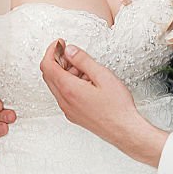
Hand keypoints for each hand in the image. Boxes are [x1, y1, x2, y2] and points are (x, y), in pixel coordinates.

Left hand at [39, 39, 169, 166]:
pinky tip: (87, 82)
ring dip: (66, 73)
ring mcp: (68, 109)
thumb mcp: (103, 76)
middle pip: (49, 75)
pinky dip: (70, 84)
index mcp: (69, 89)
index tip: (59, 43)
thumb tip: (69, 50)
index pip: (48, 65)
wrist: (124, 130)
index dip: (52, 51)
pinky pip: (64, 95)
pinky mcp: (73, 114)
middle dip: (58, 61)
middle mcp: (64, 101)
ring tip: (87, 70)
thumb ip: (83, 60)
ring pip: (56, 85)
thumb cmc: (117, 107)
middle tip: (73, 54)